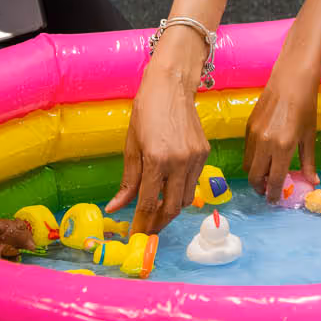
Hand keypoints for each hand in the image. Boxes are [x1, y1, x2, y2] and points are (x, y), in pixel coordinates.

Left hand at [105, 46, 210, 234]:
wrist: (172, 86)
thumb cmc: (146, 111)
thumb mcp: (131, 146)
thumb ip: (128, 180)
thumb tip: (115, 208)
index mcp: (158, 160)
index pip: (149, 203)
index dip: (140, 223)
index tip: (133, 235)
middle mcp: (180, 162)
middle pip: (172, 207)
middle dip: (158, 223)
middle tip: (145, 230)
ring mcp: (196, 158)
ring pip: (186, 198)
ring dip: (171, 209)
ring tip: (156, 213)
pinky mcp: (205, 153)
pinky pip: (194, 182)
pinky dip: (181, 191)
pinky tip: (169, 190)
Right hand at [243, 46, 320, 202]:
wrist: (292, 79)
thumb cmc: (306, 105)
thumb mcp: (309, 135)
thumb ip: (308, 161)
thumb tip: (312, 182)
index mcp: (283, 147)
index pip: (273, 180)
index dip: (273, 194)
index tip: (275, 200)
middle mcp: (265, 143)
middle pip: (254, 177)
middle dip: (261, 188)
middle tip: (269, 191)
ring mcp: (254, 135)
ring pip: (248, 165)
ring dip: (256, 174)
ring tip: (267, 175)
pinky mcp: (248, 126)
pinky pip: (247, 151)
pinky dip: (254, 159)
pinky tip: (265, 157)